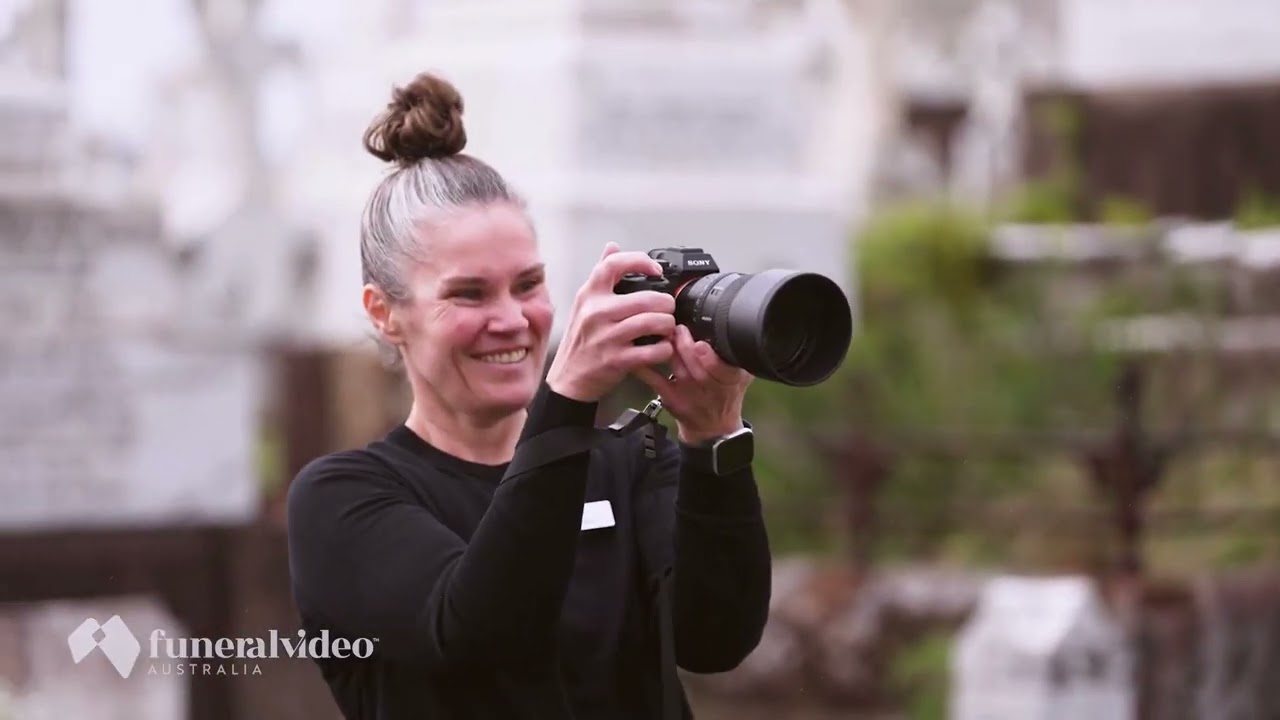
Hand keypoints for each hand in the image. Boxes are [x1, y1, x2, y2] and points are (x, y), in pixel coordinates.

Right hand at [546, 243, 676, 401]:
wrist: (568, 380)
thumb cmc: (580, 342)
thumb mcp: (583, 304)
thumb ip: (600, 275)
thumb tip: (612, 246)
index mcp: (589, 295)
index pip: (613, 264)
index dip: (640, 261)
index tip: (656, 269)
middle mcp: (596, 313)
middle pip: (646, 298)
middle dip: (666, 304)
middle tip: (668, 309)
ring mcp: (606, 337)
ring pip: (653, 322)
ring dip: (668, 325)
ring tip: (667, 328)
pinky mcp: (616, 360)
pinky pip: (653, 350)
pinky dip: (664, 349)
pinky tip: (662, 348)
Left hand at [633, 325, 752, 444]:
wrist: (712, 427)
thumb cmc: (726, 394)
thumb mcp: (743, 376)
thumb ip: (742, 355)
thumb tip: (740, 324)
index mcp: (730, 380)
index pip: (723, 370)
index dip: (710, 358)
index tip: (700, 344)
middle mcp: (709, 388)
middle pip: (696, 367)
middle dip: (685, 346)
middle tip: (678, 328)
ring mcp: (688, 394)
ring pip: (677, 369)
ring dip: (668, 350)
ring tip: (662, 332)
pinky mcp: (670, 397)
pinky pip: (655, 380)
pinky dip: (645, 367)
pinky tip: (639, 352)